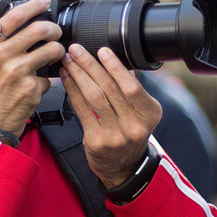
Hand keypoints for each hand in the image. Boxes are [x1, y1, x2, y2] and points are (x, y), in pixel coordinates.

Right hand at [0, 0, 65, 137]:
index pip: (14, 15)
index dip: (34, 5)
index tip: (45, 1)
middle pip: (38, 29)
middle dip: (53, 29)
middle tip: (55, 32)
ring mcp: (15, 72)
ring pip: (51, 49)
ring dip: (57, 50)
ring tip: (54, 54)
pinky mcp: (30, 87)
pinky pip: (50, 74)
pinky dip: (48, 76)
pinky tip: (40, 80)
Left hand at [60, 44, 161, 187]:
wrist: (123, 166)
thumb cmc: (131, 131)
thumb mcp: (142, 111)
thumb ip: (133, 87)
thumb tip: (119, 57)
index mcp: (150, 113)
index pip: (132, 87)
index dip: (116, 68)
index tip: (102, 50)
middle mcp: (134, 126)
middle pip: (109, 89)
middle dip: (90, 66)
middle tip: (76, 50)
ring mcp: (115, 136)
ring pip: (93, 98)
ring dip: (78, 75)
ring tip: (68, 60)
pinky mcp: (96, 141)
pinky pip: (81, 110)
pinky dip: (72, 90)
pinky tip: (67, 77)